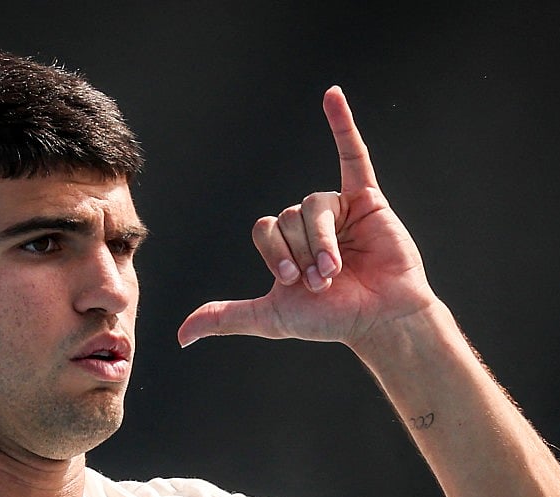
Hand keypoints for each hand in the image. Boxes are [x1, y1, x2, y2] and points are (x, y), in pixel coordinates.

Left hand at [177, 87, 434, 350]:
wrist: (379, 319)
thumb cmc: (329, 320)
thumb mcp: (269, 318)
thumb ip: (226, 317)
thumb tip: (181, 337)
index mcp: (284, 244)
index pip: (264, 229)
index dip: (274, 255)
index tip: (292, 283)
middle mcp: (307, 223)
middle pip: (288, 217)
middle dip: (302, 253)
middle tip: (324, 281)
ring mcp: (337, 209)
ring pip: (313, 206)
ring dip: (322, 241)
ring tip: (337, 269)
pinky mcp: (367, 200)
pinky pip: (352, 156)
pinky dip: (342, 124)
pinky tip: (332, 95)